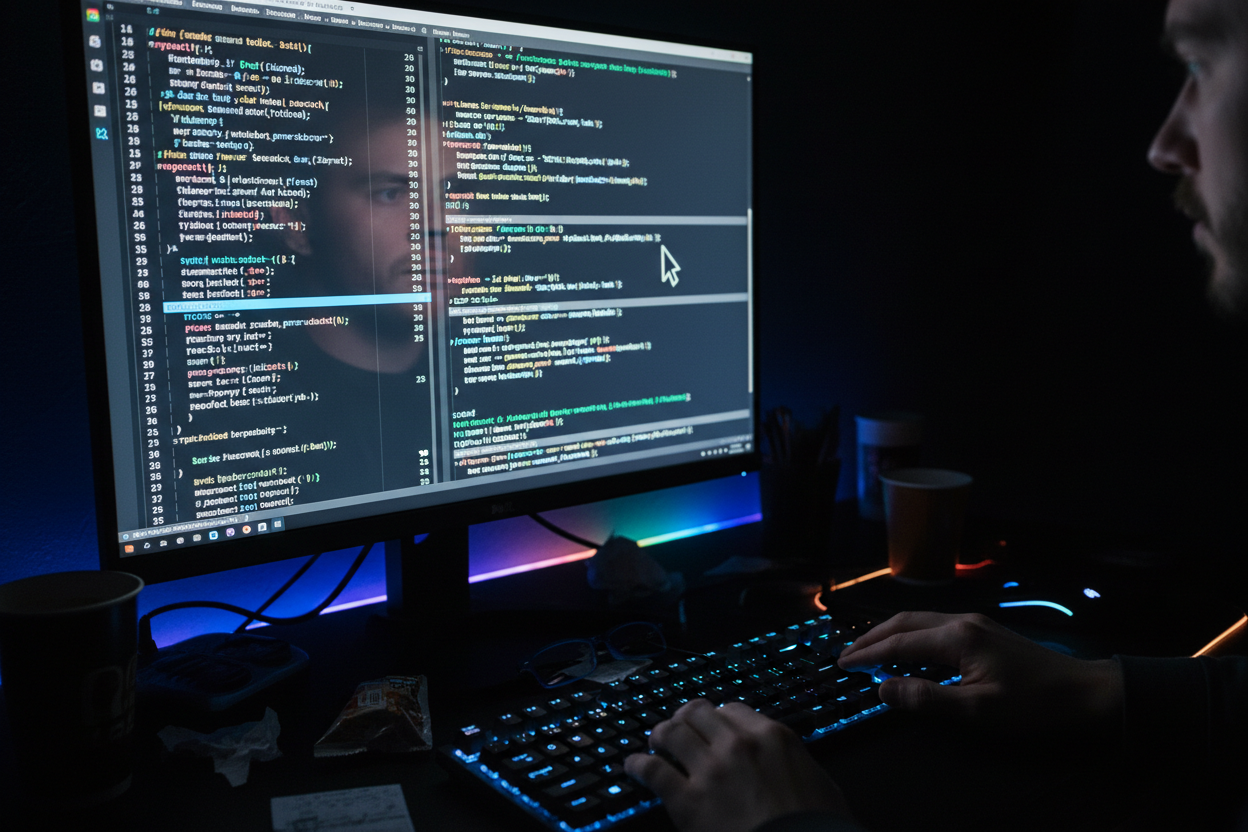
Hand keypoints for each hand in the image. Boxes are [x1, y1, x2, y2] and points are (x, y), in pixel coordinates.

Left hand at [624, 699, 851, 831]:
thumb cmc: (817, 829)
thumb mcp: (819, 786)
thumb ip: (794, 765)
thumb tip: (787, 764)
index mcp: (772, 737)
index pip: (732, 710)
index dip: (718, 718)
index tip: (712, 725)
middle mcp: (737, 745)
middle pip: (697, 713)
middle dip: (685, 718)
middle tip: (679, 727)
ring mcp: (710, 771)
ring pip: (671, 733)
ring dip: (660, 735)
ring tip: (655, 742)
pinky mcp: (688, 801)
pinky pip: (653, 771)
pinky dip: (638, 765)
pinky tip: (633, 766)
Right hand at [838, 611, 1122, 731]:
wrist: (1084, 693)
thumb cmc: (1032, 705)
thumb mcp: (977, 710)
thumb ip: (926, 698)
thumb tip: (882, 689)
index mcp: (956, 637)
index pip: (899, 643)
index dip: (867, 655)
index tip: (842, 665)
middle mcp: (961, 621)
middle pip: (904, 622)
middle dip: (872, 638)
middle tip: (847, 656)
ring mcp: (975, 623)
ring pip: (919, 621)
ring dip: (891, 634)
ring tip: (869, 652)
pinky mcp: (984, 631)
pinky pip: (934, 626)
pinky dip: (911, 636)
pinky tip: (909, 652)